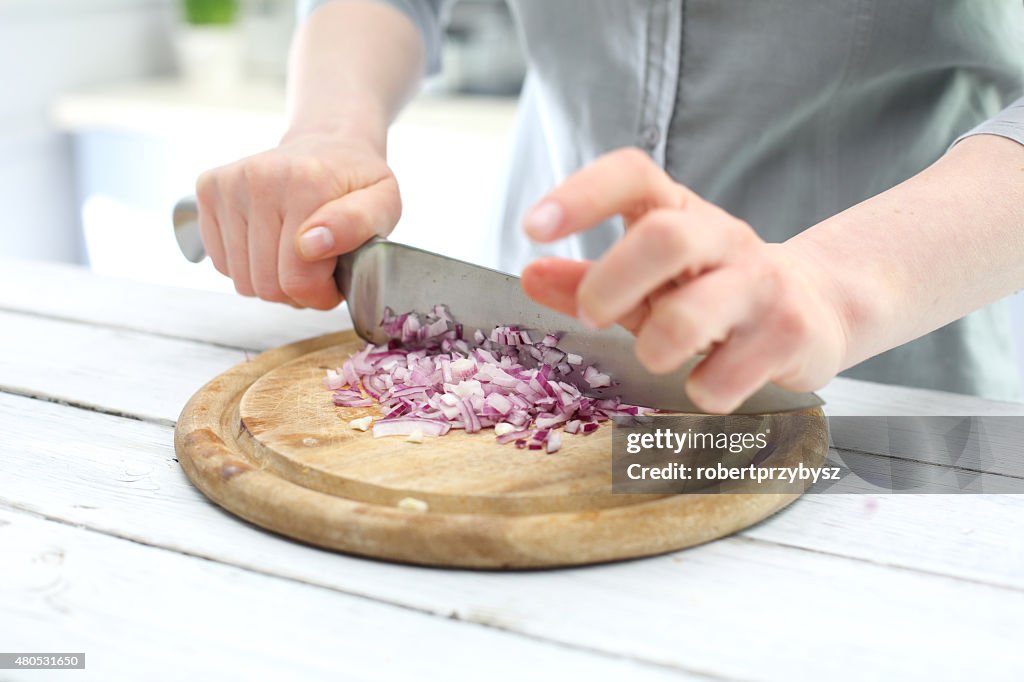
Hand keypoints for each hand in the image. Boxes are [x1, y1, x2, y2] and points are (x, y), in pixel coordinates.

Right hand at [195, 132, 399, 308]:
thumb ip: (358, 224)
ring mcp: (229, 184)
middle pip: (267, 285)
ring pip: (241, 281)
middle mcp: (260, 178)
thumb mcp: (383, 202)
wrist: (327, 145)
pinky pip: (221, 264)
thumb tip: (311, 245)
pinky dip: (247, 266)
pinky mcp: (208, 190)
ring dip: (271, 280)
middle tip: (316, 268)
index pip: (297, 280)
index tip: (333, 279)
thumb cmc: (356, 182)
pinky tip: (269, 243)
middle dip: (296, 290)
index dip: (319, 294)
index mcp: (306, 182)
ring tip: (294, 255)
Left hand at [520, 147, 848, 412]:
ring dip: (655, 348)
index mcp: (682, 211)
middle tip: (591, 315)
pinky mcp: (790, 336)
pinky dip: (700, 391)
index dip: (581, 194)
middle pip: (665, 238)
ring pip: (691, 317)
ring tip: (660, 354)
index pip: (634, 174)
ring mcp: (763, 285)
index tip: (533, 228)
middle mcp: (725, 238)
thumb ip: (590, 279)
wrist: (817, 312)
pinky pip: (722, 378)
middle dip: (611, 283)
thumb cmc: (713, 292)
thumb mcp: (649, 279)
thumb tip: (530, 275)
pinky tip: (713, 378)